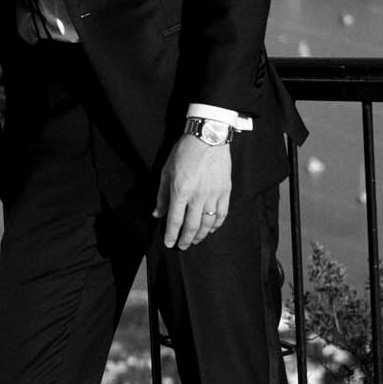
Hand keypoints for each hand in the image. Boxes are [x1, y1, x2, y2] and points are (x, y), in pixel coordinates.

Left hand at [154, 134, 231, 248]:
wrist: (208, 137)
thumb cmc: (184, 152)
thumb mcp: (166, 171)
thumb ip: (162, 195)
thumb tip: (157, 213)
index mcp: (180, 190)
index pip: (175, 220)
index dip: (171, 235)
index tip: (169, 243)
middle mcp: (197, 195)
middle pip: (192, 226)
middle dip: (186, 239)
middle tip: (182, 246)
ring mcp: (213, 194)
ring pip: (208, 223)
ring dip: (201, 235)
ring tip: (195, 240)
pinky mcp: (225, 191)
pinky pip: (222, 214)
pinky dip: (217, 225)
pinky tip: (211, 229)